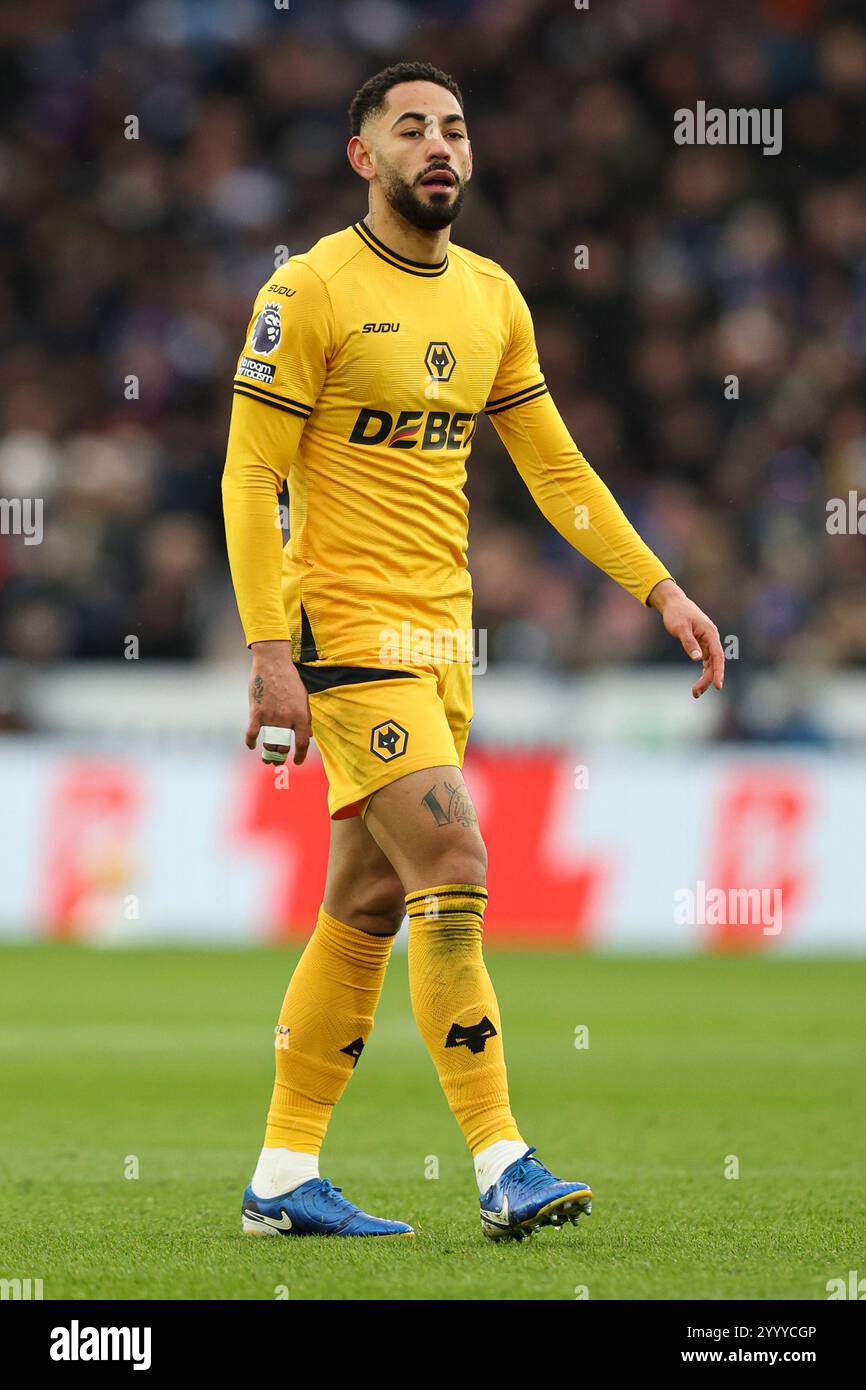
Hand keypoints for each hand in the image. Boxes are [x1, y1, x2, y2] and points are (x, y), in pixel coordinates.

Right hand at [246, 640, 311, 763]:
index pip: (302, 743)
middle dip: (280, 757)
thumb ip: (304, 718)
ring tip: (266, 757)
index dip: (300, 756)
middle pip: (283, 747)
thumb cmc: (289, 679)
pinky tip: (252, 746)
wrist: (273, 663)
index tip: (297, 762)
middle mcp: (287, 719)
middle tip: (278, 760)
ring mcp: (271, 717)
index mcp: (301, 716)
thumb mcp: (303, 698)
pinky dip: (250, 742)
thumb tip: (307, 735)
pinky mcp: (256, 712)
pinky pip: (252, 734)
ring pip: (268, 743)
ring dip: (267, 753)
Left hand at [647, 580, 723, 698]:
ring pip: (710, 663)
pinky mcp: (702, 643)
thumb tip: (698, 658)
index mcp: (710, 633)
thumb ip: (689, 643)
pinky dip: (703, 671)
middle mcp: (712, 638)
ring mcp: (708, 641)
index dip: (718, 671)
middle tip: (695, 693)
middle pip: (714, 662)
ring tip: (695, 692)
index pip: (718, 656)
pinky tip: (699, 682)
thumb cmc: (676, 614)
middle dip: (707, 679)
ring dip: (705, 678)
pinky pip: (706, 660)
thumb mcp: (680, 628)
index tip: (718, 686)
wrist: (673, 602)